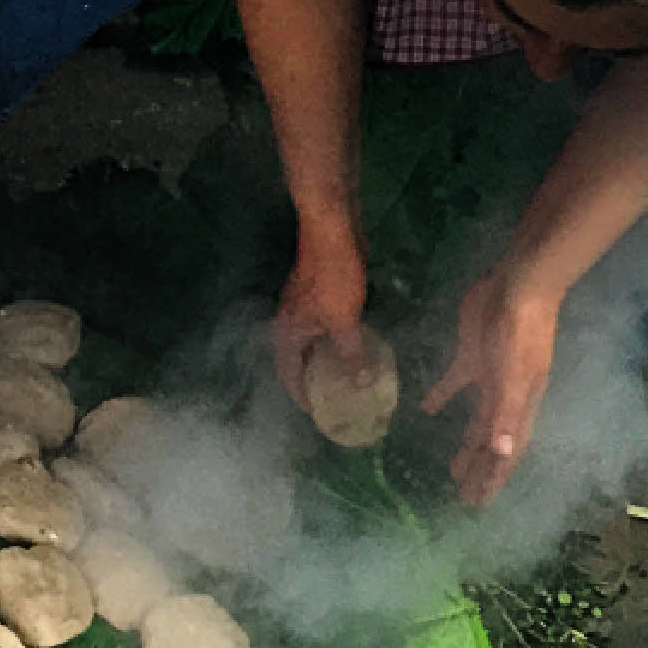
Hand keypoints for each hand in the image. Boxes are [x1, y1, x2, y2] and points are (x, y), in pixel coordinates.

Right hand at [273, 224, 371, 413]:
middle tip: (335, 401)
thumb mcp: (344, 320)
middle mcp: (289, 323)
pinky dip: (334, 342)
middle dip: (314, 382)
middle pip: (297, 361)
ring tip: (346, 379)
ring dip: (326, 361)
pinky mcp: (317, 295)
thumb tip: (361, 385)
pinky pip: (323, 329)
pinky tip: (354, 347)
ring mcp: (303, 308)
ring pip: (311, 344)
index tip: (318, 415)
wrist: (333, 232)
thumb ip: (351, 354)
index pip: (288, 375)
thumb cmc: (333, 277)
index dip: (301, 397)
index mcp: (287, 333)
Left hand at [420, 265, 562, 506]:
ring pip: (475, 420)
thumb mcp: (514, 374)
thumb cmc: (519, 331)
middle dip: (479, 470)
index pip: (505, 452)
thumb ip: (506, 414)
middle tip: (463, 496)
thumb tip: (502, 454)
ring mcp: (488, 377)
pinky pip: (453, 383)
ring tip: (451, 468)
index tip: (479, 502)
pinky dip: (440, 397)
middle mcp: (505, 398)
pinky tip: (425, 409)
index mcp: (518, 406)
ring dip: (465, 444)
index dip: (494, 477)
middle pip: (490, 443)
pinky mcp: (470, 355)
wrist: (517, 285)